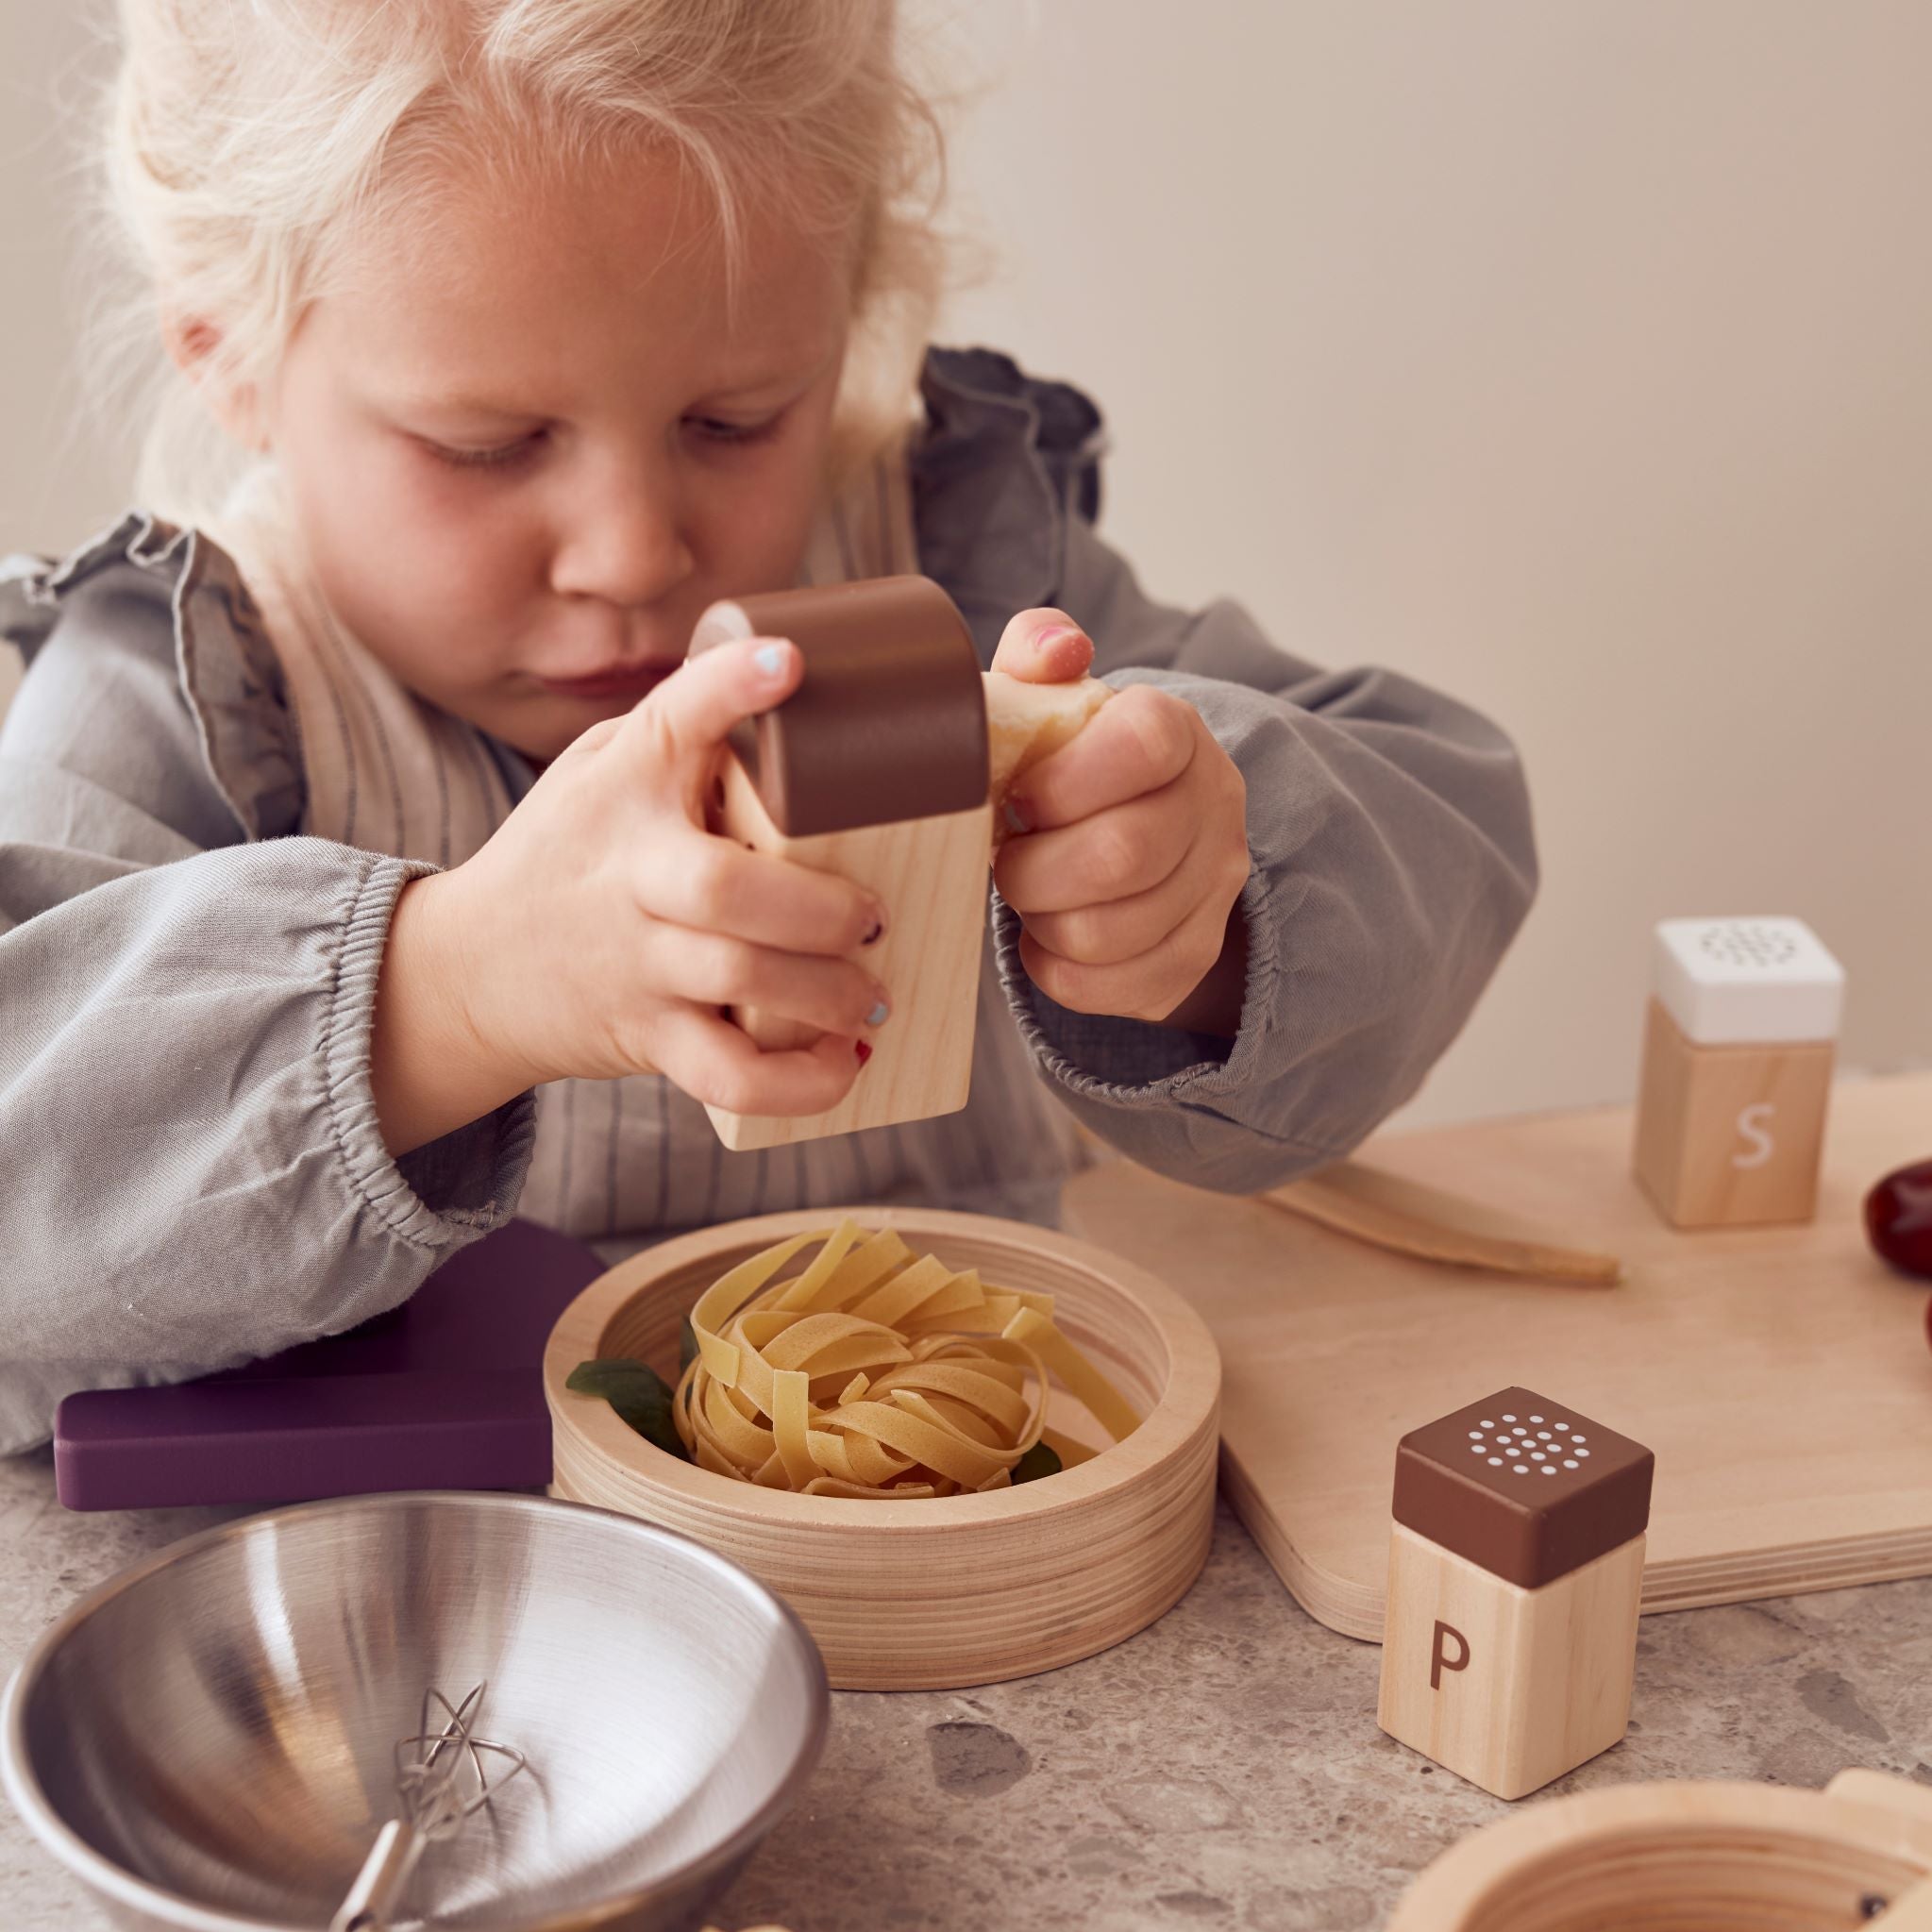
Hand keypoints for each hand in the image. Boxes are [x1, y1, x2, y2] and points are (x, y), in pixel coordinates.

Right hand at [372, 638, 888, 1154]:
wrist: (471, 971)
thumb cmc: (566, 854)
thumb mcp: (598, 772)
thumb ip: (678, 738)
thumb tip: (798, 688)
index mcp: (622, 788)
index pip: (670, 721)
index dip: (728, 687)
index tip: (785, 663)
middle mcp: (628, 873)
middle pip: (722, 886)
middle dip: (818, 905)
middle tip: (871, 915)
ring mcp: (637, 963)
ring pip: (740, 980)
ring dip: (827, 992)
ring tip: (871, 993)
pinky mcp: (648, 1036)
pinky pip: (727, 1076)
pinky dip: (797, 1083)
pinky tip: (844, 1064)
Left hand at [990, 609, 1250, 1033]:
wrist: (1129, 828)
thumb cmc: (1069, 762)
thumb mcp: (1050, 699)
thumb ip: (1040, 656)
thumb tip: (1059, 650)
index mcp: (1177, 730)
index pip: (1145, 746)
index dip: (1067, 780)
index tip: (1019, 796)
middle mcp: (1213, 807)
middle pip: (1125, 854)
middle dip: (1035, 870)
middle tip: (1005, 862)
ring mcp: (1213, 888)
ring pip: (1113, 932)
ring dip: (1044, 921)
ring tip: (1027, 897)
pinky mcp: (1194, 956)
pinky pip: (1113, 987)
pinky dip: (1057, 971)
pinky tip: (1045, 939)